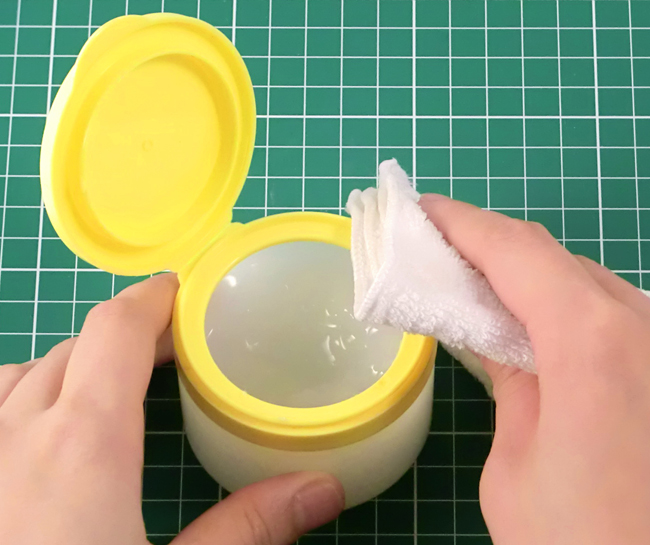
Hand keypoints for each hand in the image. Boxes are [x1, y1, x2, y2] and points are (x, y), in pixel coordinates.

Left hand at [0, 274, 343, 544]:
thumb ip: (249, 530)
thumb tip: (324, 487)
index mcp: (82, 443)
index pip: (116, 329)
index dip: (152, 299)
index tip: (182, 294)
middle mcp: (16, 431)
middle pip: (76, 346)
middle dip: (125, 337)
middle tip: (168, 353)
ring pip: (24, 373)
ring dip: (72, 365)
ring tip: (110, 387)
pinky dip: (23, 397)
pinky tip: (39, 434)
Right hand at [420, 194, 649, 544]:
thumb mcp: (518, 471)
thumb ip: (513, 388)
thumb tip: (500, 341)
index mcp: (592, 342)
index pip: (514, 250)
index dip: (461, 223)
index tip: (422, 212)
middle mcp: (644, 325)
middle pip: (551, 256)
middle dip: (488, 244)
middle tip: (436, 249)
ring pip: (584, 279)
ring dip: (526, 274)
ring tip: (475, 285)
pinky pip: (613, 312)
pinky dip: (563, 303)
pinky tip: (534, 325)